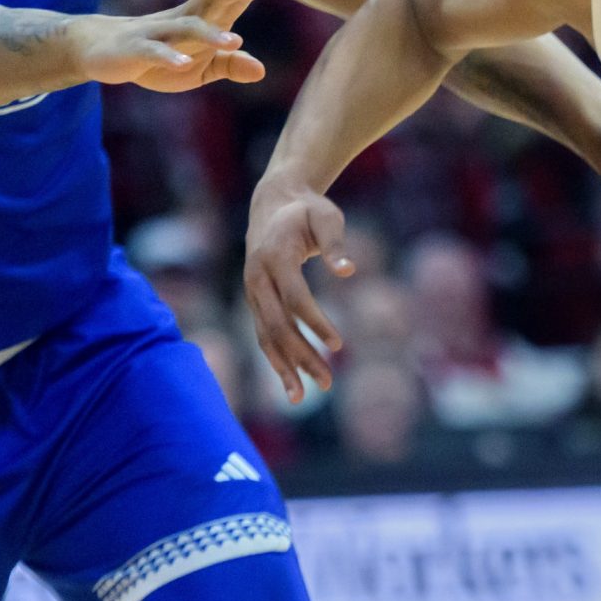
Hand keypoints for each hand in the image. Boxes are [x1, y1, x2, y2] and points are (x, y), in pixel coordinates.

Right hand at [76, 0, 282, 90]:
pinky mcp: (136, 50)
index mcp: (200, 20)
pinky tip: (184, 64)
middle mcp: (182, 19)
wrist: (98, 50)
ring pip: (186, 27)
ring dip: (210, 34)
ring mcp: (158, 32)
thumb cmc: (155, 57)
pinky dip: (169, 57)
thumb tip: (261, 69)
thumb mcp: (199, 68)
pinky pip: (155, 51)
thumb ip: (229, 66)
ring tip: (236, 41)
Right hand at [243, 178, 352, 403]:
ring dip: (284, 367)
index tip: (339, 345)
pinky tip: (291, 384)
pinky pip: (264, 335)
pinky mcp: (254, 301)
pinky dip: (276, 360)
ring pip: (265, 337)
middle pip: (277, 325)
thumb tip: (349, 271)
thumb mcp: (326, 217)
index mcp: (274, 257)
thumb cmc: (306, 211)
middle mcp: (256, 278)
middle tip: (327, 382)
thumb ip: (336, 244)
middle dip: (300, 356)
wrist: (272, 202)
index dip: (315, 323)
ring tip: (301, 397)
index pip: (295, 298)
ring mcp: (251, 292)